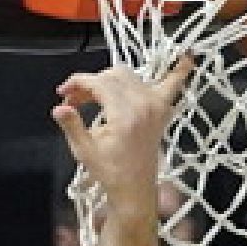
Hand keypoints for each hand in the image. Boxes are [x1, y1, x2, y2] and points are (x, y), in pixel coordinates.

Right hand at [52, 61, 193, 225]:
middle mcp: (144, 106)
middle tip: (74, 100)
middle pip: (112, 76)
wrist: (134, 189)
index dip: (77, 83)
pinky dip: (180, 71)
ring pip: (130, 76)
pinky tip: (187, 56)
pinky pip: (173, 85)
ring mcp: (156, 107)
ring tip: (94, 96)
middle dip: (90, 83)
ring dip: (110, 80)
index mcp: (125, 115)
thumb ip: (71, 124)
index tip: (63, 93)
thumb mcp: (85, 150)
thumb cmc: (111, 172)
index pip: (98, 83)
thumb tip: (59, 107)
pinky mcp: (162, 111)